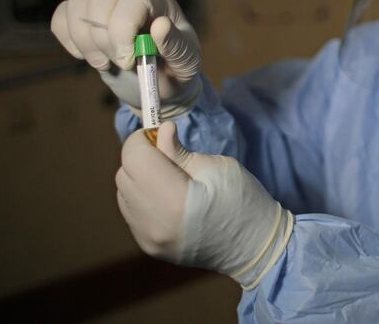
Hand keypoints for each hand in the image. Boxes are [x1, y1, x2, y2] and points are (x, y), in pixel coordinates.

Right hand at [50, 0, 201, 117]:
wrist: (160, 83)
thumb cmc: (176, 70)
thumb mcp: (186, 62)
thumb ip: (175, 45)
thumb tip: (160, 25)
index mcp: (158, 4)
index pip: (133, 2)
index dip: (123, 31)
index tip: (128, 61)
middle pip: (100, 0)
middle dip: (104, 40)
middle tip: (121, 64)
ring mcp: (106, 4)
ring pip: (77, 3)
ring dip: (84, 40)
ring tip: (104, 62)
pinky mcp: (86, 17)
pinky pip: (62, 15)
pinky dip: (67, 37)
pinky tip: (85, 56)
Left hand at [115, 122, 293, 288]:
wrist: (255, 248)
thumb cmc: (243, 202)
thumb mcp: (217, 168)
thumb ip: (180, 152)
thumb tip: (160, 132)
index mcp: (173, 200)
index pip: (134, 158)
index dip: (142, 139)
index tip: (158, 133)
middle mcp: (153, 223)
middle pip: (123, 175)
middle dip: (140, 157)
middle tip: (167, 152)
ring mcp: (149, 239)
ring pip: (123, 194)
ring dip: (139, 178)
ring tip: (167, 176)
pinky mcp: (149, 247)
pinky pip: (132, 212)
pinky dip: (142, 197)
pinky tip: (166, 196)